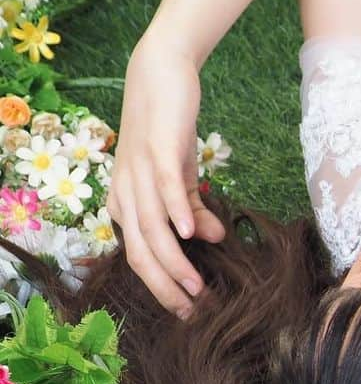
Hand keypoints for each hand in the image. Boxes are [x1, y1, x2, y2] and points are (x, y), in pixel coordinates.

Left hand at [106, 38, 225, 315]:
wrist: (159, 72)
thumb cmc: (168, 126)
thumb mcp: (181, 174)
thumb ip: (193, 210)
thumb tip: (212, 240)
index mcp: (126, 202)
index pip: (139, 255)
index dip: (161, 286)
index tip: (188, 310)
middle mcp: (125, 192)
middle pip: (139, 251)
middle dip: (164, 286)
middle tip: (191, 311)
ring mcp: (138, 172)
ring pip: (150, 228)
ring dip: (173, 262)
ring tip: (196, 287)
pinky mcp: (157, 150)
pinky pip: (165, 188)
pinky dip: (177, 213)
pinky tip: (192, 236)